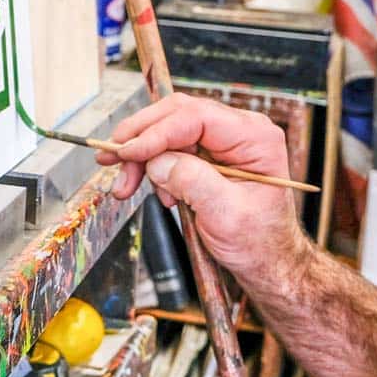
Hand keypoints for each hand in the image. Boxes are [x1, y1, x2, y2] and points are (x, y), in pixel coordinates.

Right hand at [96, 94, 311, 282]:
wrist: (265, 260)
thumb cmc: (258, 241)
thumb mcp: (226, 214)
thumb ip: (193, 182)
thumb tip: (158, 161)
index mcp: (255, 137)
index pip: (196, 117)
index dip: (156, 132)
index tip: (127, 152)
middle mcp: (239, 131)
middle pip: (177, 116)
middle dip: (141, 139)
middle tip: (111, 160)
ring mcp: (223, 142)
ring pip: (168, 132)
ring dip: (142, 158)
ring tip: (125, 187)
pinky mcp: (209, 156)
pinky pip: (171, 150)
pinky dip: (154, 169)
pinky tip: (160, 195)